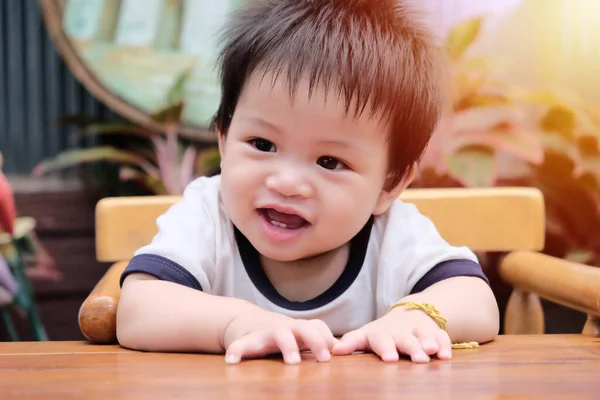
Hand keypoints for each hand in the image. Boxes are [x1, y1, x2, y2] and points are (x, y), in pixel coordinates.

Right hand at [223, 310, 336, 363]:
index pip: (318, 328)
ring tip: (293, 361)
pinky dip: (237, 351)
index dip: (328, 339)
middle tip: (325, 358)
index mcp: (299, 328)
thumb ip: (318, 339)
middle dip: (316, 341)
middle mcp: (286, 328)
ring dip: (288, 346)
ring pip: (279, 335)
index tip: (336, 354)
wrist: (243, 322)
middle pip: (305, 328)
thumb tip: (342, 349)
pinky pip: (241, 345)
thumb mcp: (299, 334)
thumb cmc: (278, 333)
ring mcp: (267, 333)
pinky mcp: (247, 340)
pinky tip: (233, 362)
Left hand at [331, 306, 451, 362]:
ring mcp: (419, 330)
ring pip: (424, 336)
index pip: (382, 339)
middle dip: (411, 348)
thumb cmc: (383, 333)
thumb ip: (352, 342)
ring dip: (428, 343)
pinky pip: (442, 336)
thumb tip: (334, 351)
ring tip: (432, 352)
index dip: (385, 348)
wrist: (409, 313)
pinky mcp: (435, 332)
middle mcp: (401, 330)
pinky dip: (444, 345)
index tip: (389, 358)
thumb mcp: (366, 335)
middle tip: (417, 359)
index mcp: (382, 333)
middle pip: (406, 339)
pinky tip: (446, 355)